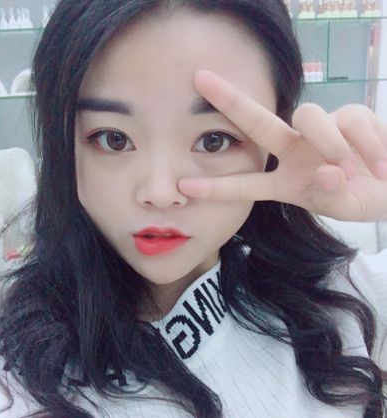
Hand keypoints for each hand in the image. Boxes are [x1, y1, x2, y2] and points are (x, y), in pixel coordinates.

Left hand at [178, 70, 386, 221]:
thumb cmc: (361, 197)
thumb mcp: (342, 205)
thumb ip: (331, 195)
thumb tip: (326, 171)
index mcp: (284, 181)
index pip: (245, 184)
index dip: (216, 186)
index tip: (184, 186)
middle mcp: (294, 151)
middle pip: (257, 123)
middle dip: (230, 100)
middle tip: (200, 78)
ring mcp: (319, 132)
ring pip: (309, 116)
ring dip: (330, 142)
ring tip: (355, 168)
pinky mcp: (349, 116)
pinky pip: (351, 119)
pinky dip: (368, 144)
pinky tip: (381, 163)